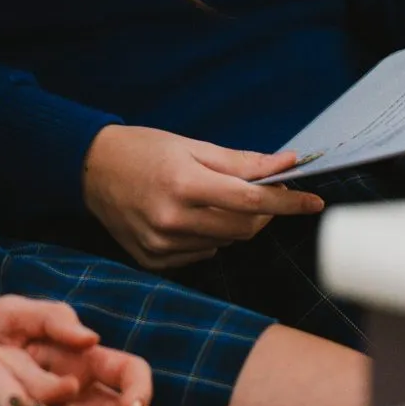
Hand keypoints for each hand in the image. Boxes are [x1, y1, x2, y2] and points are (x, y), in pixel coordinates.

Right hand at [80, 126, 322, 271]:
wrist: (90, 169)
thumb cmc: (143, 149)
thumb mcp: (192, 145)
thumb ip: (241, 160)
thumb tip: (285, 164)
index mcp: (184, 183)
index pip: (251, 199)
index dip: (288, 202)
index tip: (314, 202)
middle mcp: (172, 218)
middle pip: (243, 227)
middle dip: (262, 211)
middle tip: (261, 193)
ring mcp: (161, 244)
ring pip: (225, 243)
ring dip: (234, 224)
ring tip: (214, 200)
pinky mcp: (152, 259)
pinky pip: (201, 255)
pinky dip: (208, 238)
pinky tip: (191, 218)